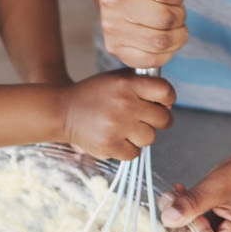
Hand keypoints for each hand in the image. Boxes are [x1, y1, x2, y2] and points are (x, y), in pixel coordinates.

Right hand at [58, 70, 175, 160]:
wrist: (62, 111)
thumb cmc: (94, 94)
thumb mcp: (116, 79)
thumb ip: (142, 84)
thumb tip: (168, 103)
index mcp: (127, 84)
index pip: (165, 91)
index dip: (168, 98)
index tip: (162, 102)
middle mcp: (124, 103)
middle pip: (164, 119)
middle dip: (157, 120)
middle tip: (142, 119)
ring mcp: (117, 126)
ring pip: (150, 138)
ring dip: (141, 136)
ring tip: (125, 128)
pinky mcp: (109, 145)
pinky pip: (135, 153)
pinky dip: (128, 149)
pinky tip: (116, 139)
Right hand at [98, 0, 198, 68]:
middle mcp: (111, 1)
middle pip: (164, 18)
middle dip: (179, 16)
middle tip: (175, 12)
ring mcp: (111, 27)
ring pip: (161, 42)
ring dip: (178, 36)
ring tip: (173, 26)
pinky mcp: (114, 48)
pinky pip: (152, 59)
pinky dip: (167, 52)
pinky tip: (165, 40)